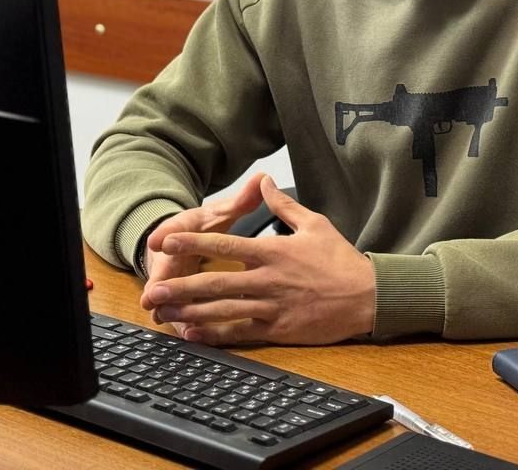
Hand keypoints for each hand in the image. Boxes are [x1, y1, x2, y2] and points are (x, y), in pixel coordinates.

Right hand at [138, 172, 266, 331]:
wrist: (179, 243)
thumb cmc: (200, 229)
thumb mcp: (217, 212)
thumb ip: (240, 200)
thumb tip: (262, 179)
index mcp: (180, 232)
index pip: (169, 231)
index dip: (164, 236)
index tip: (158, 241)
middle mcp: (172, 258)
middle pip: (162, 271)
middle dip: (158, 283)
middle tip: (152, 295)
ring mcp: (173, 282)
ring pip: (169, 297)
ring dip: (169, 308)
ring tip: (168, 320)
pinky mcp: (181, 300)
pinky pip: (181, 313)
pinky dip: (184, 324)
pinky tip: (189, 334)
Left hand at [143, 175, 374, 345]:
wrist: (367, 296)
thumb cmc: (340, 260)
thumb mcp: (314, 223)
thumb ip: (284, 204)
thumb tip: (264, 181)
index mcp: (273, 252)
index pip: (225, 246)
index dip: (193, 244)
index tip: (166, 242)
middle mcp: (267, 280)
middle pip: (215, 283)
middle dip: (180, 287)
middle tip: (151, 290)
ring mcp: (271, 307)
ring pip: (222, 311)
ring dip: (189, 312)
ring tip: (164, 314)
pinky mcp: (278, 329)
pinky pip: (240, 333)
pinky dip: (214, 335)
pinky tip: (193, 335)